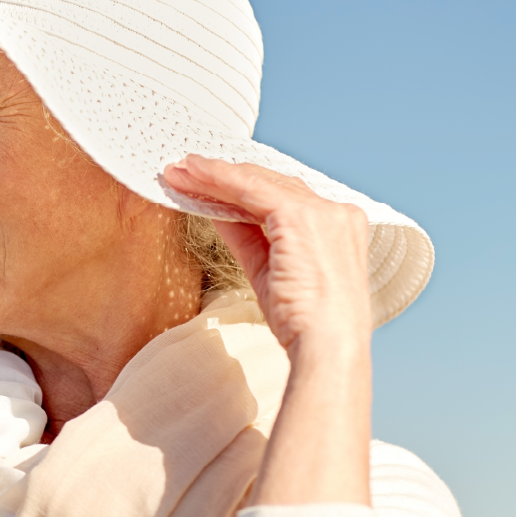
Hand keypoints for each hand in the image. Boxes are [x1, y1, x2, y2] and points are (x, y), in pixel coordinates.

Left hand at [163, 154, 372, 504]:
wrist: (326, 348)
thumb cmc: (302, 324)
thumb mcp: (268, 273)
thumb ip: (246, 238)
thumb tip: (216, 212)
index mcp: (338, 227)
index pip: (283, 197)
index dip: (242, 189)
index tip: (208, 184)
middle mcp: (336, 212)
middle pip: (270, 183)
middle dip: (223, 176)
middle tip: (184, 168)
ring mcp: (323, 211)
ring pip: (257, 181)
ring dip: (213, 174)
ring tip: (178, 170)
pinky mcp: (301, 216)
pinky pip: (250, 189)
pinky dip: (217, 180)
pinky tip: (191, 178)